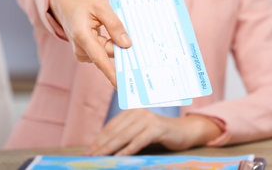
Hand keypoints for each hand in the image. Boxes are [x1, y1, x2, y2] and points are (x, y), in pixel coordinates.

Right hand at [49, 0, 131, 85]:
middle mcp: (80, 48)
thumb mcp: (101, 7)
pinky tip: (104, 31)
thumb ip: (115, 25)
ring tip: (104, 24)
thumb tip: (127, 44)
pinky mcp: (85, 53)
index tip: (121, 85)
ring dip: (112, 42)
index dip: (112, 73)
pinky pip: (103, 53)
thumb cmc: (81, 3)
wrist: (63, 3)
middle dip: (118, 44)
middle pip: (108, 53)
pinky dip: (108, 44)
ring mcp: (81, 53)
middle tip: (120, 27)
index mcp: (82, 36)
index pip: (100, 59)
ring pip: (106, 53)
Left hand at [84, 109, 222, 155]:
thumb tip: (103, 148)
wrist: (184, 132)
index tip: (88, 151)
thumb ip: (125, 136)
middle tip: (89, 156)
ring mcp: (148, 119)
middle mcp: (138, 112)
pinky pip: (139, 141)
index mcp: (131, 112)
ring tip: (100, 158)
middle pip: (115, 132)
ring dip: (110, 149)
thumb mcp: (139, 133)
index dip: (98, 140)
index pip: (111, 127)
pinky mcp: (157, 128)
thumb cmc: (159, 135)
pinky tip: (120, 158)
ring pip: (124, 136)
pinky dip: (128, 150)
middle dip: (101, 146)